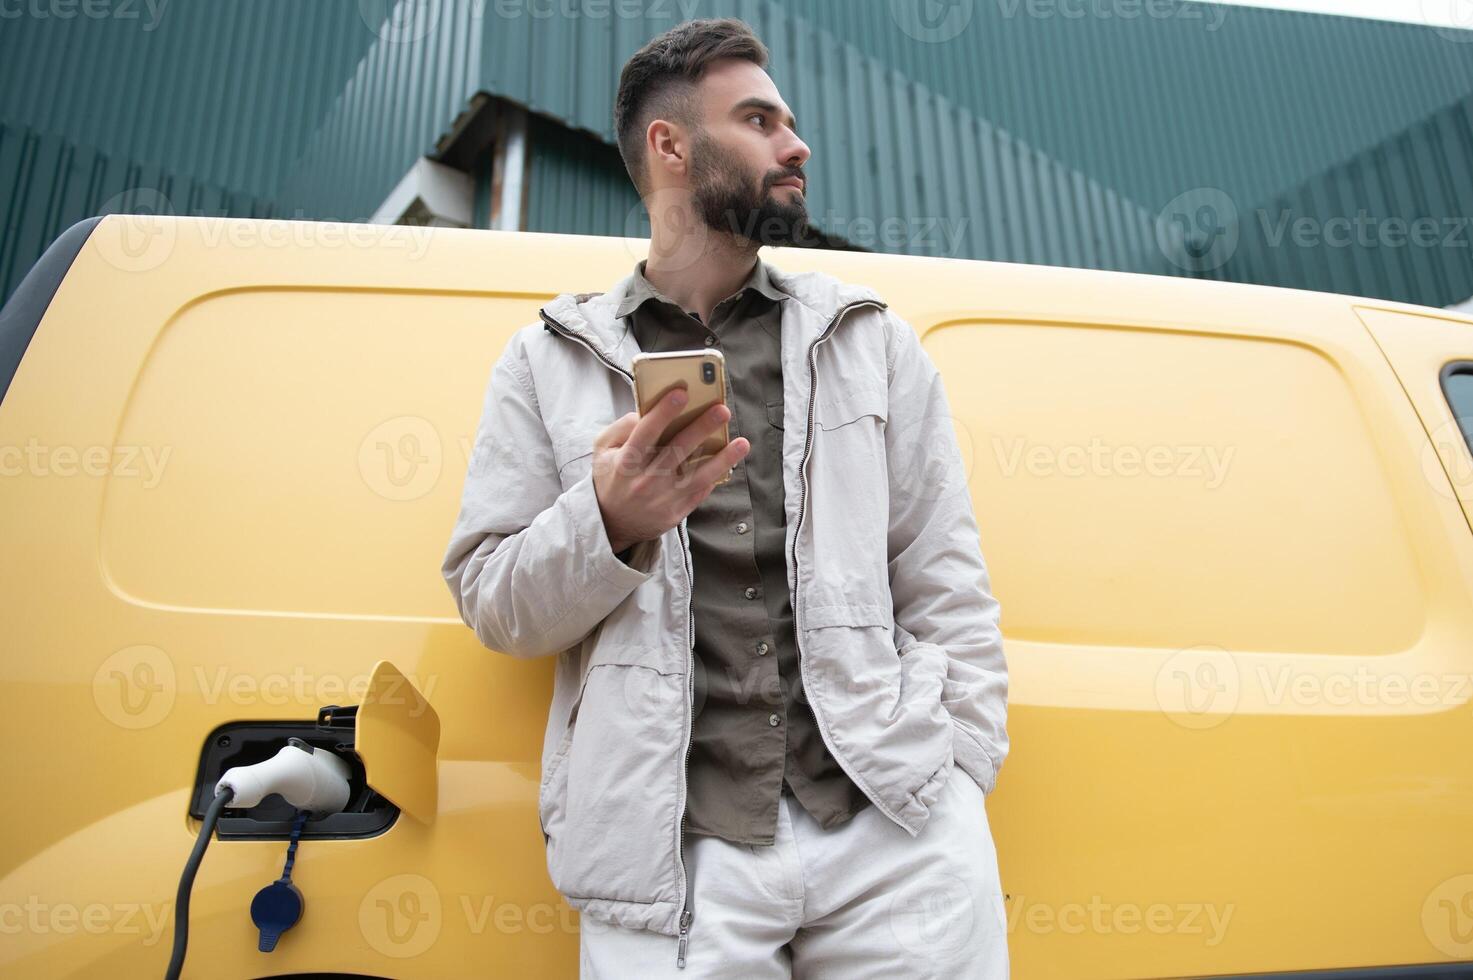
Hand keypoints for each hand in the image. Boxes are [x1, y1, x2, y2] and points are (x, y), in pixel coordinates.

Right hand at [592, 388, 750, 553]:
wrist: (610, 523)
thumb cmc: (610, 478)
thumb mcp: (603, 450)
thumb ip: (622, 428)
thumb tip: (647, 412)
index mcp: (625, 462)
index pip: (646, 433)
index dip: (664, 412)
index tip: (681, 392)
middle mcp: (645, 481)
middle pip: (678, 450)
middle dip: (701, 428)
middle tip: (722, 409)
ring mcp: (663, 499)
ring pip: (697, 475)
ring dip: (722, 458)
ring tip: (742, 442)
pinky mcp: (676, 513)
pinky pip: (700, 492)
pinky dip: (715, 476)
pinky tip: (729, 462)